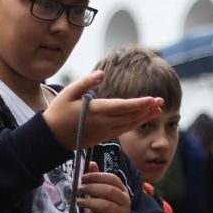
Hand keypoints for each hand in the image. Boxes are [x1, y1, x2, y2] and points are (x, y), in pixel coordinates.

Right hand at [44, 71, 163, 149]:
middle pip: (130, 116)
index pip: (122, 107)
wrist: (51, 139)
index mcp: (95, 111)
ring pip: (129, 124)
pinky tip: (144, 118)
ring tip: (158, 109)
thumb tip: (102, 74)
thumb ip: (86, 82)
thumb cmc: (58, 113)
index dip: (139, 103)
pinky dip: (136, 124)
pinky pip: (124, 130)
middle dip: (147, 109)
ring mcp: (104, 131)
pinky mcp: (104, 136)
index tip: (152, 99)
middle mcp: (103, 122)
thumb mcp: (68, 93)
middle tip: (161, 101)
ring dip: (144, 117)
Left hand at [78, 161, 130, 212]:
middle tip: (78, 190)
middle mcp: (125, 200)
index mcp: (122, 190)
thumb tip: (91, 163)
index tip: (83, 178)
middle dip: (92, 188)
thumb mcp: (102, 194)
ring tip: (78, 202)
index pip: (112, 179)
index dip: (97, 176)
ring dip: (90, 203)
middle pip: (109, 191)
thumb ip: (97, 180)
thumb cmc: (107, 210)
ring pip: (107, 205)